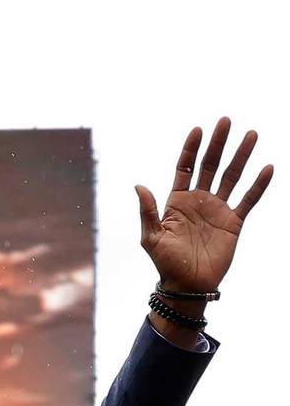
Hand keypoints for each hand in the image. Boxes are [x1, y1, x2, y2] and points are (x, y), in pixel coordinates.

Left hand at [135, 117, 273, 292]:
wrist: (187, 285)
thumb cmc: (165, 262)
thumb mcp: (151, 237)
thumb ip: (147, 211)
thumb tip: (139, 185)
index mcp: (177, 201)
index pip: (185, 167)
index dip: (191, 149)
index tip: (198, 129)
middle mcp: (199, 201)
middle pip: (210, 165)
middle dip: (218, 143)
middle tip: (226, 121)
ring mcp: (218, 210)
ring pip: (232, 177)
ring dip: (241, 156)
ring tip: (251, 135)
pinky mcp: (234, 222)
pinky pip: (249, 200)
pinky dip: (259, 185)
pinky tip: (267, 168)